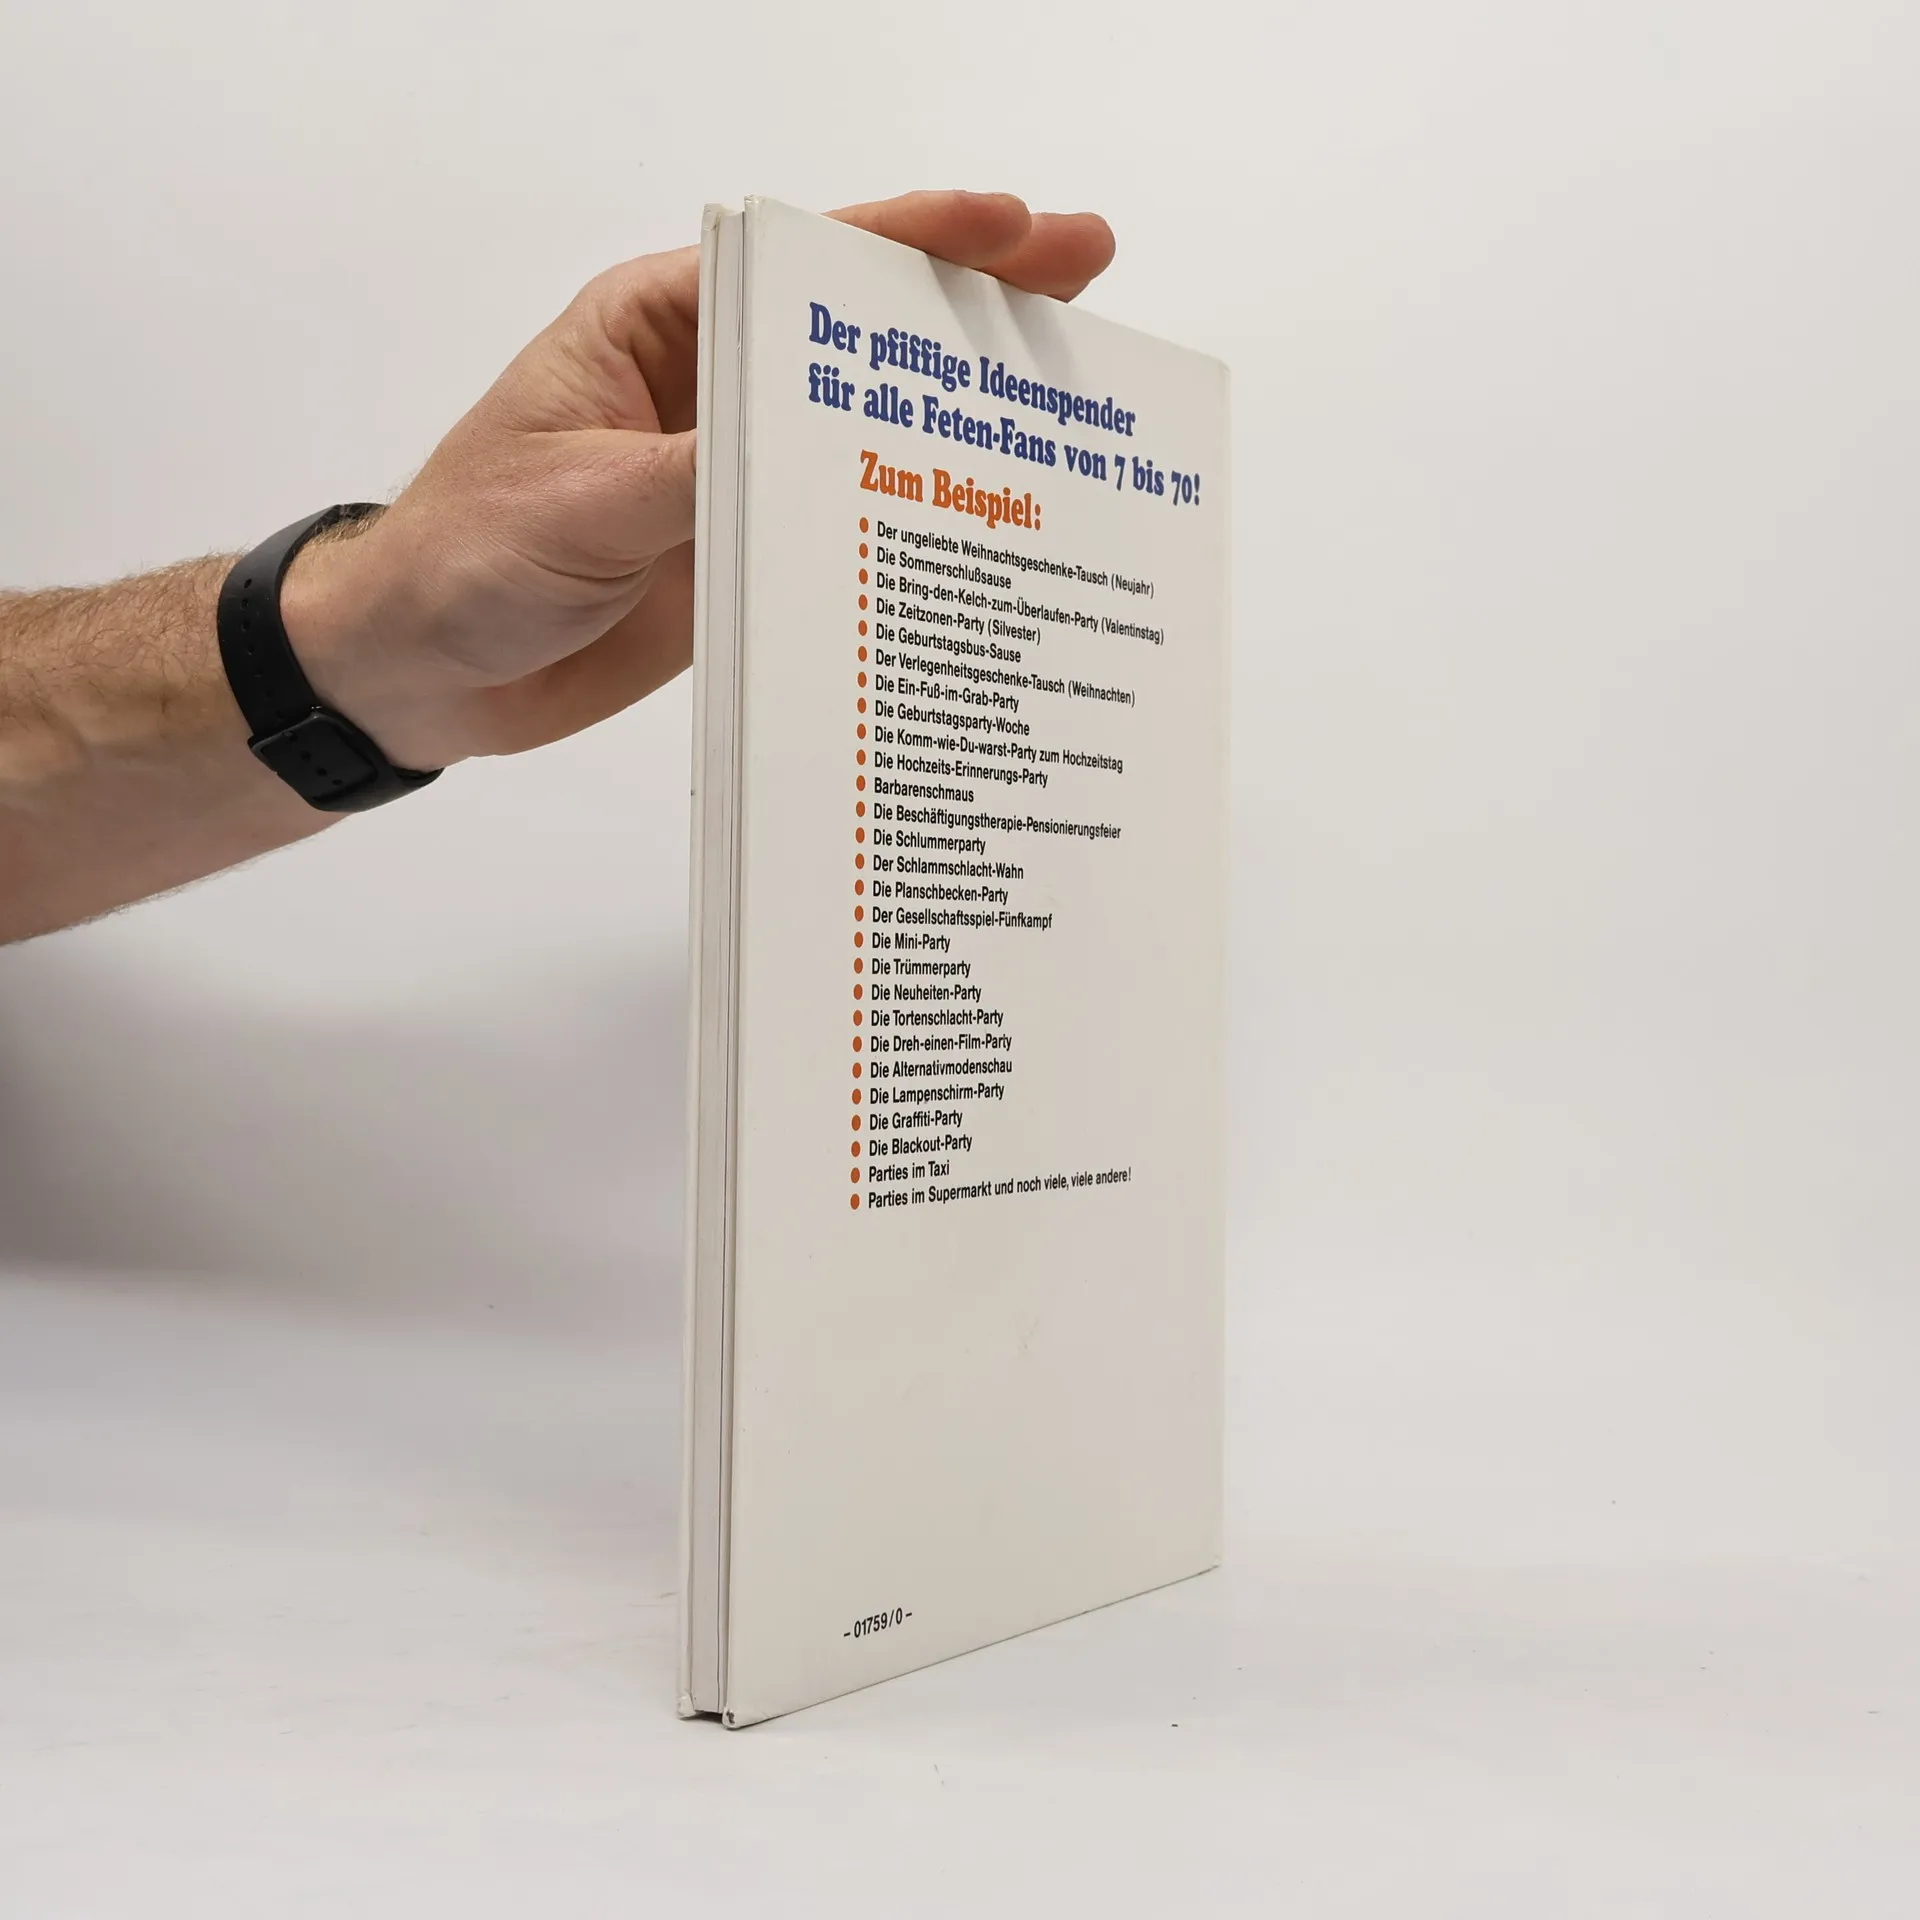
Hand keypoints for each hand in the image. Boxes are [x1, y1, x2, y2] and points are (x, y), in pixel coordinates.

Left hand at [286, 192, 1115, 769]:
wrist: (422, 673)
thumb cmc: (464, 556)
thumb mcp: (584, 503)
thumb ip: (702, 473)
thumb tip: (820, 452)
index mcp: (661, 329)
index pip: (807, 263)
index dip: (921, 240)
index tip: (1021, 228)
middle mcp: (710, 390)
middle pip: (862, 335)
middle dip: (975, 305)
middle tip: (1090, 275)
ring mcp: (734, 475)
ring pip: (868, 430)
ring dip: (963, 418)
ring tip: (1070, 402)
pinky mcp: (743, 555)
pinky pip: (844, 528)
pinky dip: (917, 525)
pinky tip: (993, 524)